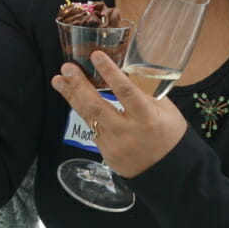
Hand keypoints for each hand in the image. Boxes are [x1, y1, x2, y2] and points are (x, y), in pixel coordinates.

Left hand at [52, 50, 188, 178]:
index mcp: (147, 118)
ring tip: (58, 81)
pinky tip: (75, 99)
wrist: (169, 171)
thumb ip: (144, 93)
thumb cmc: (170, 135)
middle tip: (66, 68)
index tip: (96, 56)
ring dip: (71, 97)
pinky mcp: (105, 153)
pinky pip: (93, 130)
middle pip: (97, 106)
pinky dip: (85, 114)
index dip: (109, 72)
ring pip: (88, 117)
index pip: (125, 91)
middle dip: (79, 85)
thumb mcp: (166, 111)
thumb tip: (123, 74)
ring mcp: (114, 144)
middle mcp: (128, 131)